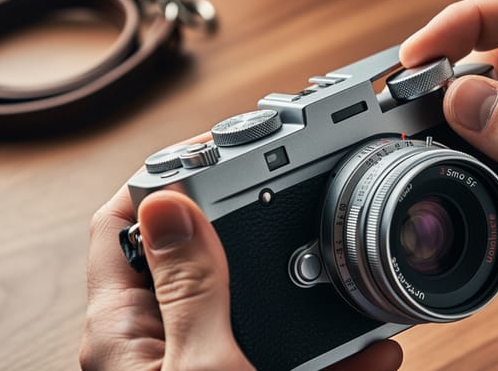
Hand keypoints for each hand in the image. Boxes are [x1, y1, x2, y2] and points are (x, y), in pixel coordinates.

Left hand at [81, 182, 402, 369]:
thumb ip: (188, 288)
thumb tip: (169, 199)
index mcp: (124, 332)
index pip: (122, 224)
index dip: (161, 177)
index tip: (216, 149)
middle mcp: (158, 350)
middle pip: (202, 261)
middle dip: (258, 231)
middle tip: (305, 199)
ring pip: (260, 313)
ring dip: (309, 296)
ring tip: (354, 280)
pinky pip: (293, 365)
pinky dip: (335, 359)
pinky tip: (375, 354)